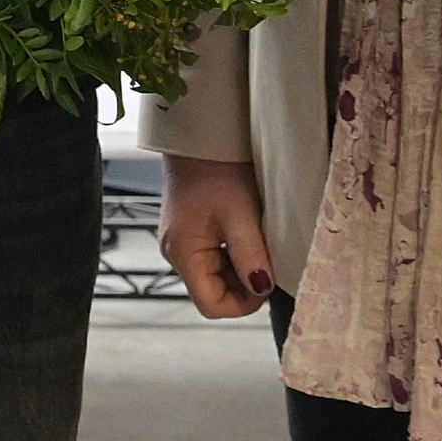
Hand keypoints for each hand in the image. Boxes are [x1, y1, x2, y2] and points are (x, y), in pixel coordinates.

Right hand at [158, 154, 276, 318]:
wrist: (200, 135)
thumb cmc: (216, 169)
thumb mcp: (241, 215)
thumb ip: (251, 257)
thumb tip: (262, 289)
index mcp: (183, 253)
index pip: (211, 305)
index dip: (243, 304)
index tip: (266, 282)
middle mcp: (175, 252)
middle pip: (212, 292)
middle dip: (244, 284)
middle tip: (266, 257)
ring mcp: (180, 242)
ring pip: (215, 276)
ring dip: (241, 267)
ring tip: (256, 239)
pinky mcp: (188, 231)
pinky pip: (213, 258)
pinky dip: (234, 253)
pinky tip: (245, 231)